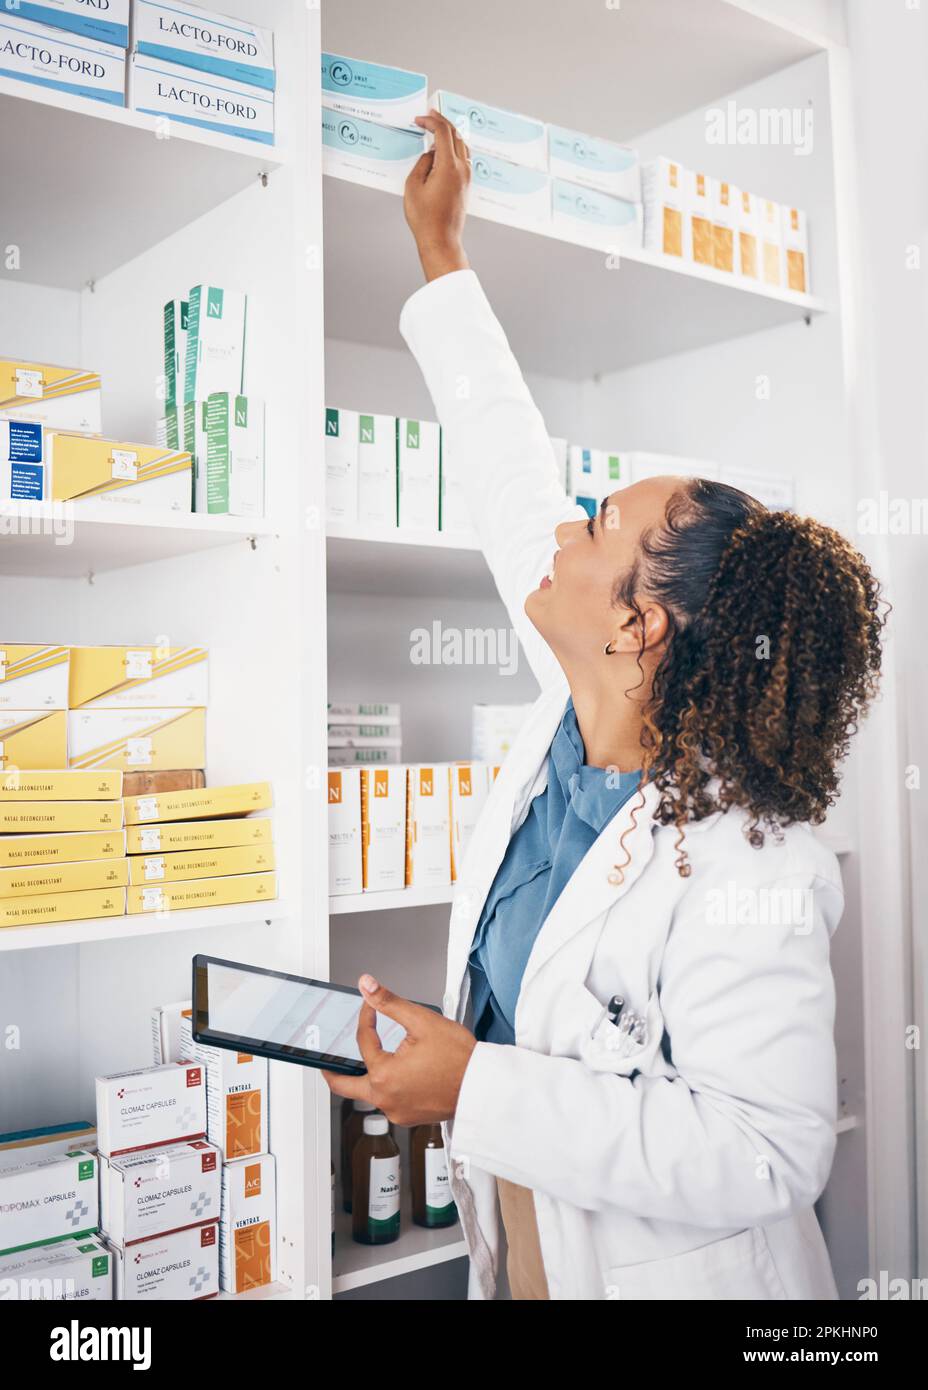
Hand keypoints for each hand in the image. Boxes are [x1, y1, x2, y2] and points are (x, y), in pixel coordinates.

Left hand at [321, 974, 476, 1124]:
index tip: (370, 1006)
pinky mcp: (410, 1117)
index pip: (363, 1041)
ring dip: (366, 1077)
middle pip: (345, 1087)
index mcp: (383, 1075)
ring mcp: (397, 1112)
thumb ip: (389, 1002)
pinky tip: (397, 1074)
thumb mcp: (421, 1021)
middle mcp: (385, 1099)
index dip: (365, 1018)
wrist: (483, 1086)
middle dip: (333, 1072)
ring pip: (369, 1095)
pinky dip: (387, 1087)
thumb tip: (367, 985)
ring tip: (367, 1061)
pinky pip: (389, 1102)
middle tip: (326, 1062)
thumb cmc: (460, 1058)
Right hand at [404, 110, 471, 282]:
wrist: (441, 240)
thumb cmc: (425, 219)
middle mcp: (462, 169)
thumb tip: (431, 154)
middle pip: (455, 134)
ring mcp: (467, 177)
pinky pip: (464, 157)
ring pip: (462, 144)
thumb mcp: (413, 186)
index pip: (443, 132)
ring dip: (450, 133)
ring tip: (437, 129)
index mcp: (449, 166)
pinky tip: (445, 149)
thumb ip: (422, 163)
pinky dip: (455, 146)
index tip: (419, 119)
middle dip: (441, 121)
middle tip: (429, 115)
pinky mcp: (467, 184)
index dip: (430, 121)